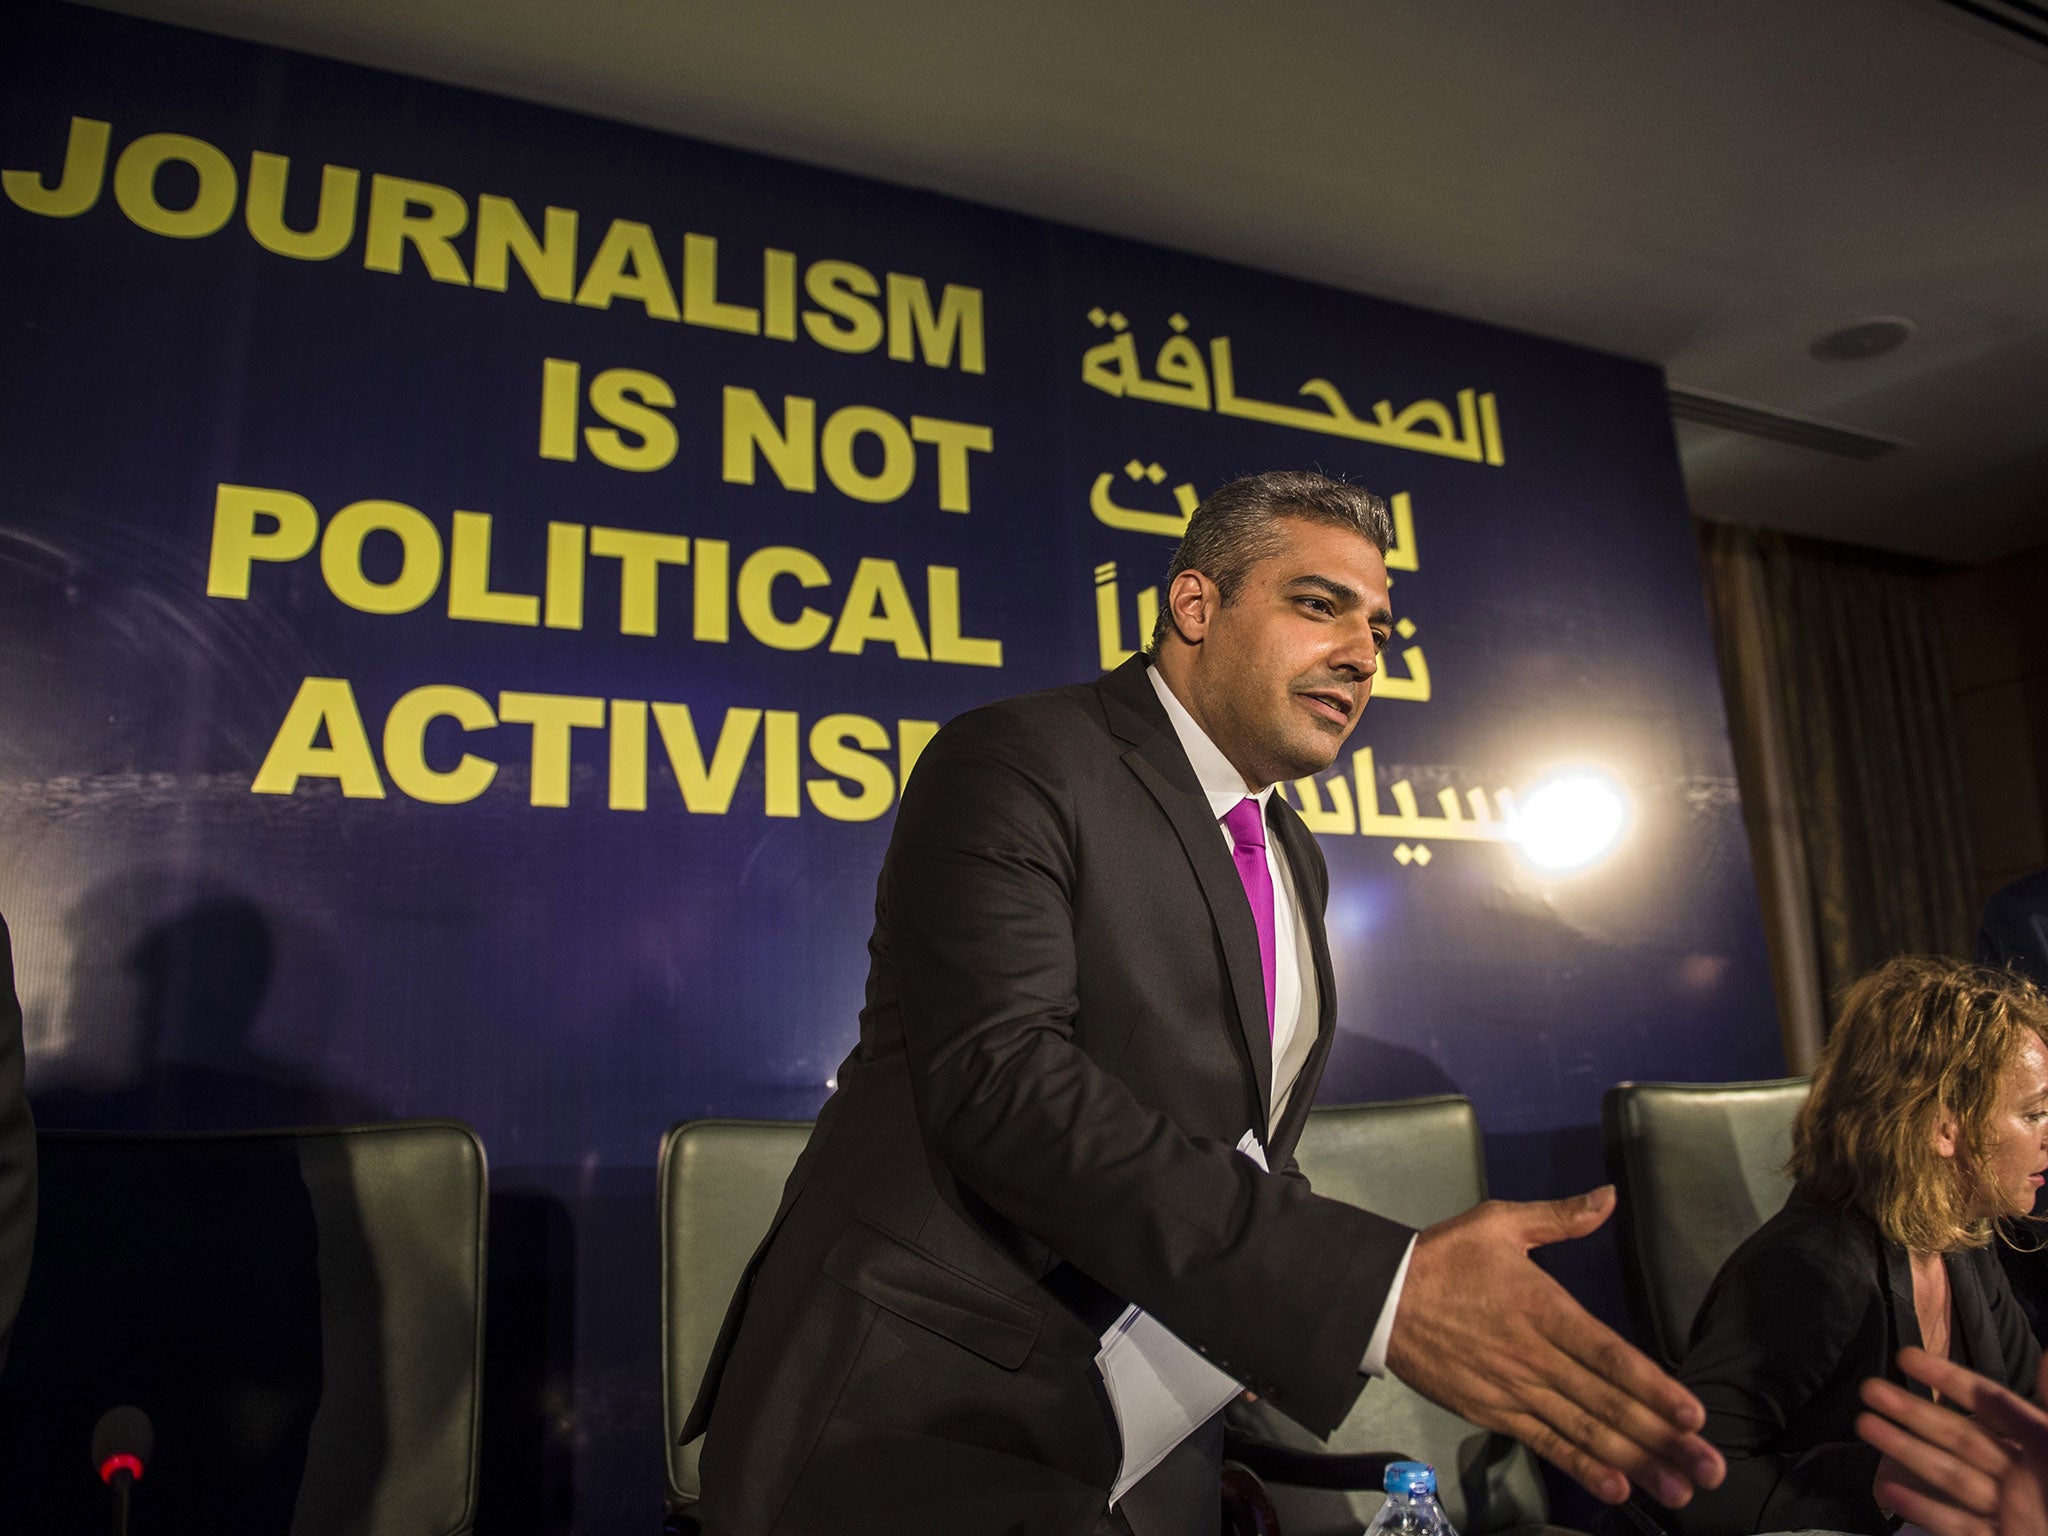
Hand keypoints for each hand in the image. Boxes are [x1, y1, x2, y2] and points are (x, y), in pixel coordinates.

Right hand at [1383, 1186, 1724, 1507]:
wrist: (1380, 1300)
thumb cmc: (1446, 1258)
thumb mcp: (1500, 1223)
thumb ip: (1559, 1217)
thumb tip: (1610, 1196)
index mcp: (1541, 1308)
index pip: (1607, 1354)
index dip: (1652, 1386)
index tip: (1693, 1414)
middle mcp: (1533, 1357)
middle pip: (1606, 1403)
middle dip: (1662, 1438)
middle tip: (1709, 1467)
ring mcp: (1513, 1391)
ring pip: (1583, 1431)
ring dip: (1635, 1462)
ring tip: (1678, 1489)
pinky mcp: (1493, 1412)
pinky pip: (1544, 1443)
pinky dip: (1581, 1466)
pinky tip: (1616, 1488)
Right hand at [1856, 1347, 2047, 1535]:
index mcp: (2041, 1446)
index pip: (1990, 1403)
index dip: (1950, 1379)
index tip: (1907, 1357)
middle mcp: (2020, 1475)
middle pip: (1958, 1437)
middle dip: (1913, 1412)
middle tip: (1869, 1389)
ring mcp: (2008, 1512)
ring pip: (1949, 1475)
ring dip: (1906, 1451)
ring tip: (1865, 1427)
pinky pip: (1958, 1525)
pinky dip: (1923, 1508)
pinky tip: (1888, 1488)